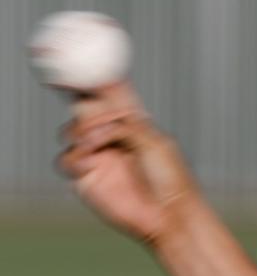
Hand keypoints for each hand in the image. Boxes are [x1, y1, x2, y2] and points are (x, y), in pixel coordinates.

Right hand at [57, 82, 196, 244]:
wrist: (169, 215)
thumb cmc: (170, 180)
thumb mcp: (153, 141)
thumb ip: (126, 122)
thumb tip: (104, 108)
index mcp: (129, 122)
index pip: (105, 93)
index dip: (91, 76)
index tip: (81, 60)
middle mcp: (109, 136)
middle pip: (83, 106)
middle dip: (84, 102)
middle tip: (90, 102)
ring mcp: (96, 156)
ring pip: (71, 130)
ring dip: (83, 130)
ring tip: (103, 142)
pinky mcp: (87, 179)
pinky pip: (66, 160)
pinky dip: (75, 157)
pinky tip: (91, 161)